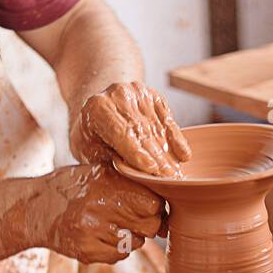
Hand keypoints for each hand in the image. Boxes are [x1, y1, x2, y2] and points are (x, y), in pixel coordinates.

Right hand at [40, 163, 164, 263]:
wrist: (34, 208)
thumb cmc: (73, 187)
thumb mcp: (99, 173)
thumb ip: (131, 183)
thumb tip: (166, 205)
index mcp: (107, 184)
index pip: (153, 203)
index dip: (156, 206)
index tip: (149, 204)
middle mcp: (100, 208)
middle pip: (149, 226)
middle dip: (147, 223)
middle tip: (132, 216)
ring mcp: (92, 233)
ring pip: (136, 243)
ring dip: (130, 236)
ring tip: (110, 223)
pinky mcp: (86, 252)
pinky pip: (119, 256)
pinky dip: (116, 248)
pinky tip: (100, 236)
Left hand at [69, 82, 191, 176]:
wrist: (100, 106)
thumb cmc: (93, 135)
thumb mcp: (88, 150)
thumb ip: (106, 160)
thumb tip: (129, 176)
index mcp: (98, 108)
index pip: (121, 133)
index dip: (136, 152)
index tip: (151, 169)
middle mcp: (119, 95)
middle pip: (142, 131)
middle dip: (157, 157)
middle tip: (170, 179)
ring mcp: (138, 93)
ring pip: (157, 128)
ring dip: (168, 152)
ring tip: (176, 174)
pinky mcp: (153, 96)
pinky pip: (168, 120)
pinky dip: (177, 139)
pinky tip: (184, 155)